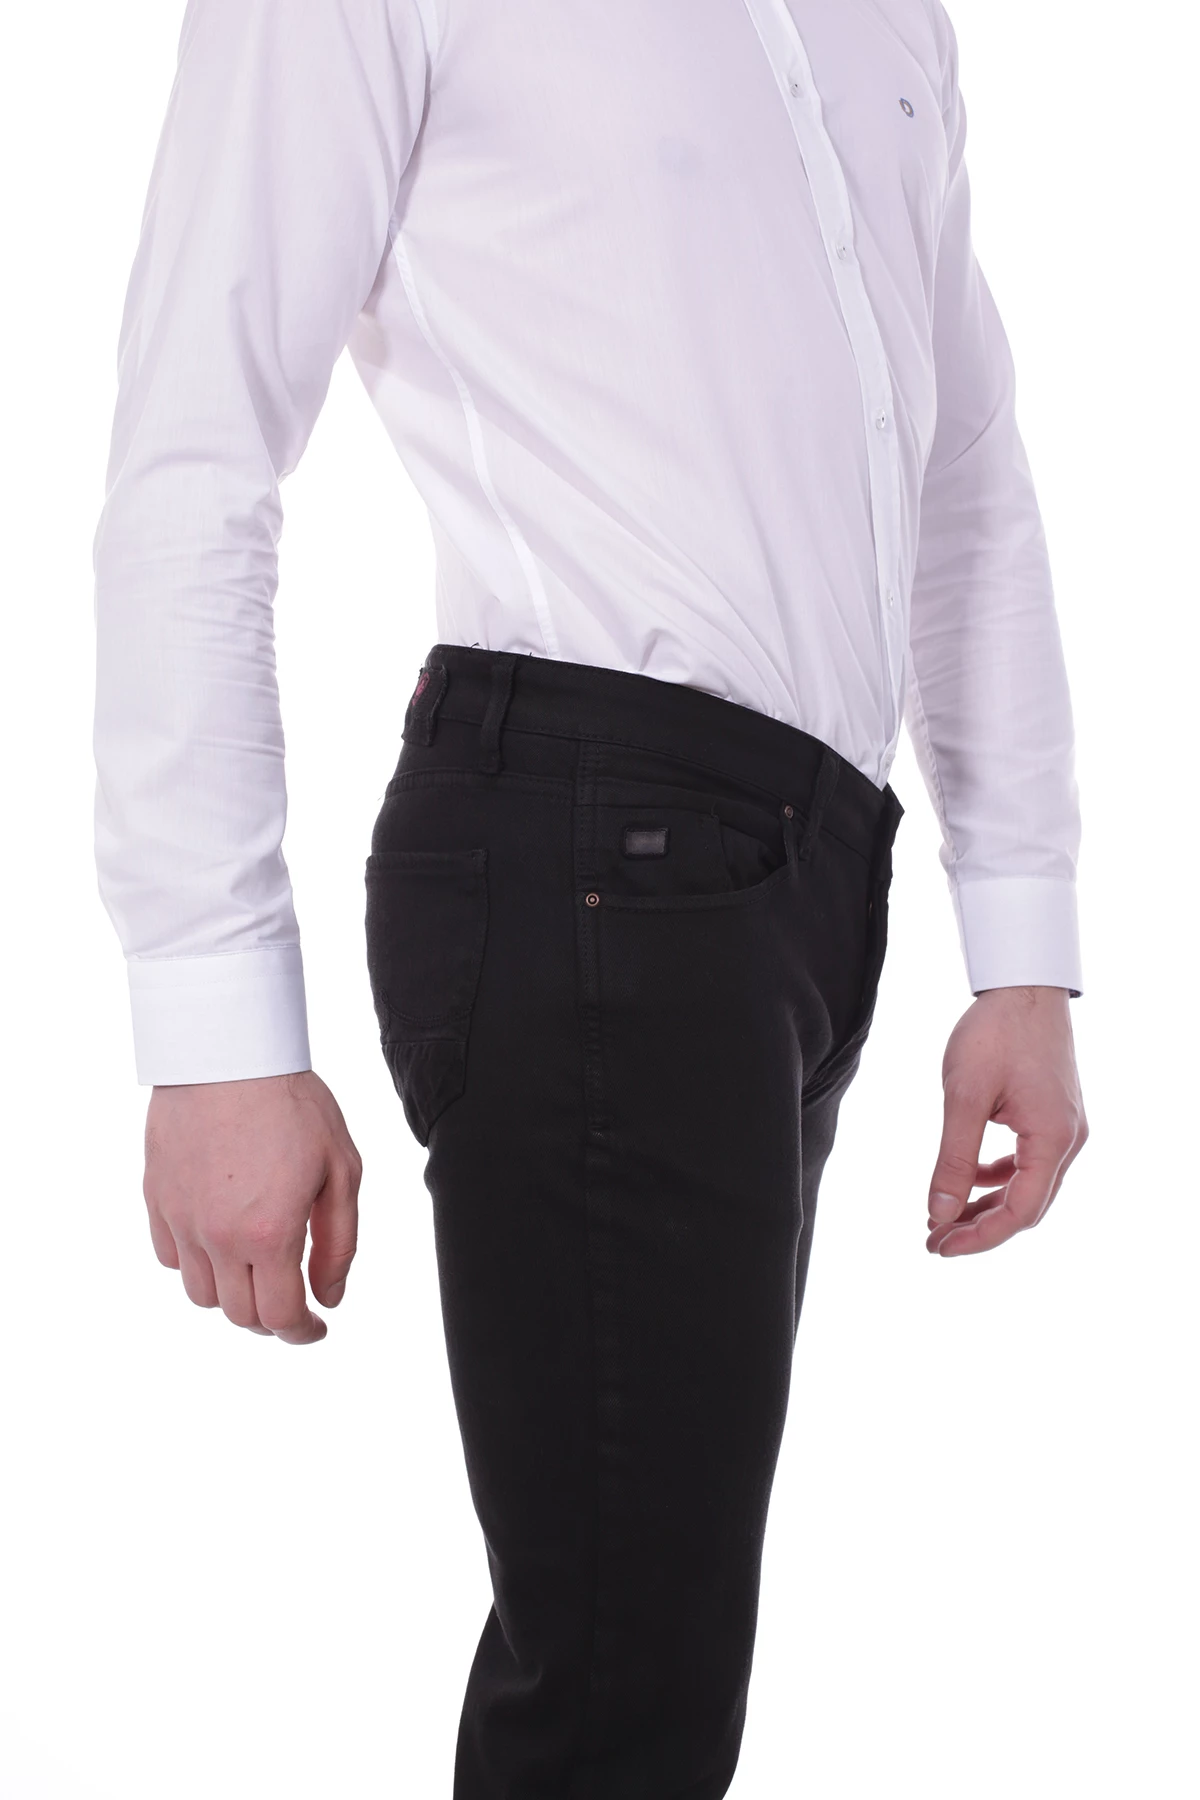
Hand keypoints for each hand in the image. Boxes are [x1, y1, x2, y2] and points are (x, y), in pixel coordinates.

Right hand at [143, 1071, 361, 1342]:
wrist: (228, 1052)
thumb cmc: (291, 1103)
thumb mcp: (341, 1170)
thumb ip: (338, 1242)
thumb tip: (329, 1296)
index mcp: (269, 1234)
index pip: (280, 1317)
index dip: (302, 1334)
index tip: (316, 1328)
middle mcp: (217, 1236)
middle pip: (239, 1315)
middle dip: (271, 1320)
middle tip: (292, 1302)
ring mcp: (180, 1219)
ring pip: (200, 1294)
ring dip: (232, 1295)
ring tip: (257, 1271)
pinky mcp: (156, 1198)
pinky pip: (170, 1257)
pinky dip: (196, 1264)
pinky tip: (220, 1241)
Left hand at [927, 986, 1086, 1256]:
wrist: (1024, 986)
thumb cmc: (995, 1033)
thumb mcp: (965, 1097)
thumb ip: (954, 1159)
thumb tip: (940, 1212)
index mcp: (1053, 1139)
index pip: (1021, 1212)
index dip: (979, 1237)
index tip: (938, 1245)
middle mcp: (1069, 1141)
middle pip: (1028, 1207)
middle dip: (981, 1228)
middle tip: (934, 1241)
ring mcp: (1065, 1129)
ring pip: (1028, 1187)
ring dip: (988, 1206)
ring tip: (945, 1218)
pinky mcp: (1054, 1117)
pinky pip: (1029, 1163)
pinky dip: (998, 1178)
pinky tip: (968, 1180)